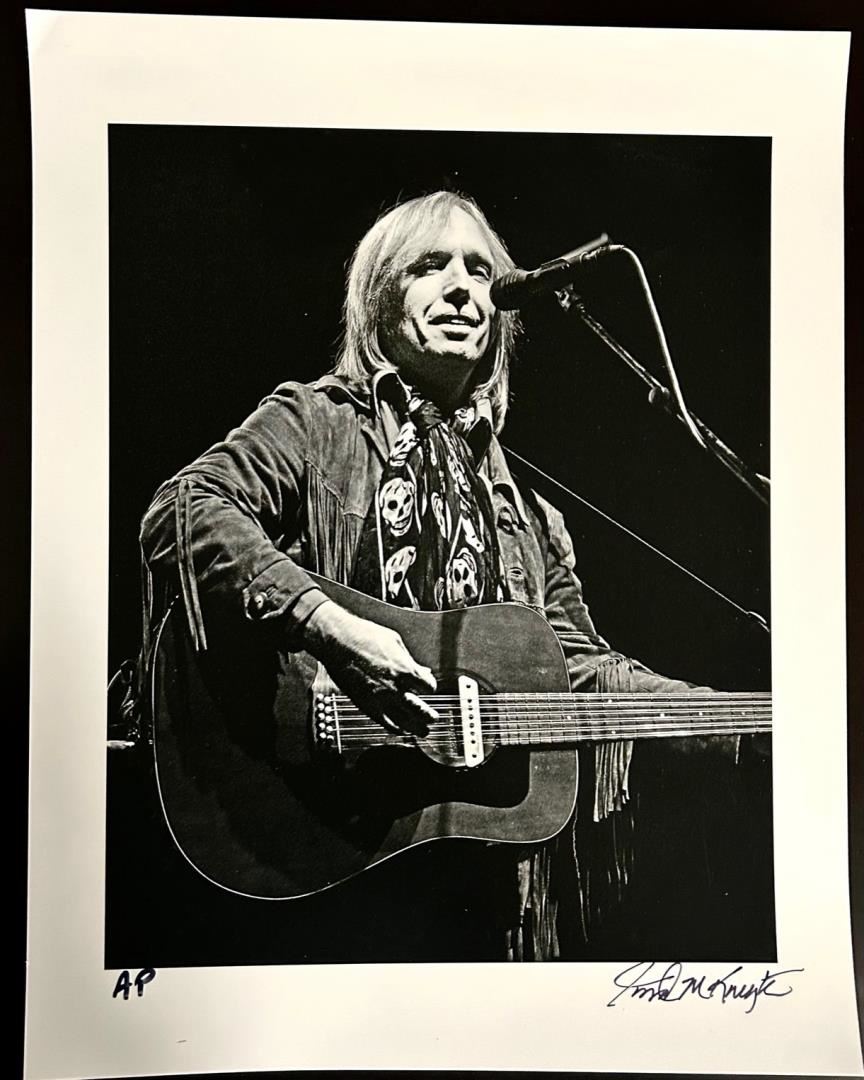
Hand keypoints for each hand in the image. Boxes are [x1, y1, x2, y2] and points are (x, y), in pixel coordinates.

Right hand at [302, 599, 437, 736]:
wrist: (337, 641)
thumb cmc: (363, 635)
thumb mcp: (394, 642)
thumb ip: (409, 660)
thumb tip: (420, 670)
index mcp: (404, 669)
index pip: (428, 687)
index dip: (429, 687)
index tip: (427, 686)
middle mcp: (394, 687)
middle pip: (419, 710)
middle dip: (428, 716)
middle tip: (433, 719)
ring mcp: (379, 698)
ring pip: (403, 721)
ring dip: (415, 728)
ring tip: (422, 731)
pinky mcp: (365, 704)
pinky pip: (384, 723)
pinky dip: (395, 728)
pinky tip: (400, 729)